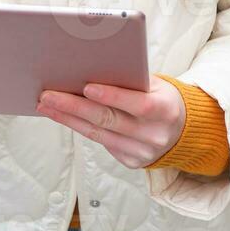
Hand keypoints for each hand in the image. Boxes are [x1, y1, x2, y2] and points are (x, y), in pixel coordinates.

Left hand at [36, 76, 184, 169]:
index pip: (137, 104)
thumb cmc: (163, 99)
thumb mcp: (157, 85)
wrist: (182, 130)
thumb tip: (93, 69)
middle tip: (48, 96)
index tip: (86, 87)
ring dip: (68, 119)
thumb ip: (132, 80)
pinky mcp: (131, 161)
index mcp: (165, 110)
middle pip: (108, 120)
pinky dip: (80, 128)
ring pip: (98, 134)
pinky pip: (101, 143)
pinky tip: (64, 117)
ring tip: (46, 106)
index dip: (112, 96)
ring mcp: (142, 152)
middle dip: (74, 107)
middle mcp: (154, 135)